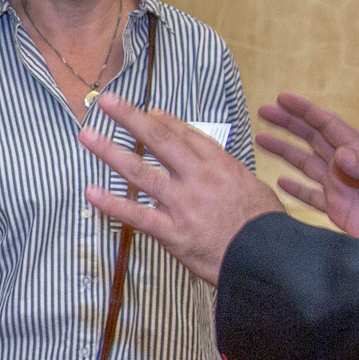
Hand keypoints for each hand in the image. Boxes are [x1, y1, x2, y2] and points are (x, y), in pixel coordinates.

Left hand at [80, 96, 280, 286]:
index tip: (145, 111)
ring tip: (87, 136)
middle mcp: (198, 178)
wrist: (271, 258)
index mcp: (220, 164)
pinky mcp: (174, 232)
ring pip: (141, 172)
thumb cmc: (263, 225)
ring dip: (110, 152)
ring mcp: (183, 204)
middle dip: (130, 118)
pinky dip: (113, 204)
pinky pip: (138, 215)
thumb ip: (224, 168)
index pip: (185, 134)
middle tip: (106, 101)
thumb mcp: (251, 184)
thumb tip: (206, 155)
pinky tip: (92, 192)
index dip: (161, 120)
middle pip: (159, 141)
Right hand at [255, 91, 358, 239]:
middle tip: (264, 111)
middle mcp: (345, 167)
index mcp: (358, 153)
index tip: (283, 99)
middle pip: (311, 138)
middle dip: (288, 124)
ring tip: (261, 139)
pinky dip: (295, 189)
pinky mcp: (337, 210)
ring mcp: (339, 187)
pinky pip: (311, 196)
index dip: (305, 111)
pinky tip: (280, 182)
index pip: (327, 126)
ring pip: (305, 164)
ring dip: (284, 151)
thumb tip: (340, 153)